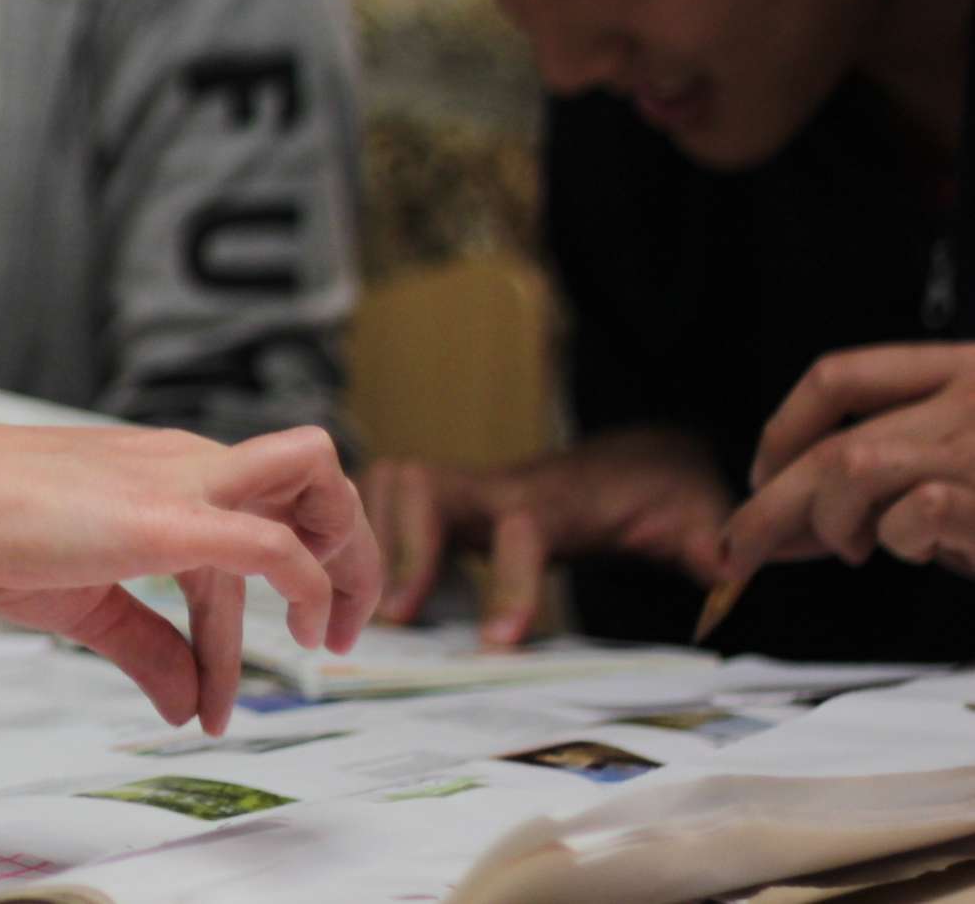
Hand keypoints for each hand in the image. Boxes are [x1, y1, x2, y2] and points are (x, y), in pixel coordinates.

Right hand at [0, 418, 374, 736]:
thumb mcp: (80, 602)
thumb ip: (145, 648)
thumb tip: (185, 705)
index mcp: (168, 473)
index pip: (260, 516)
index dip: (276, 598)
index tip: (232, 683)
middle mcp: (187, 464)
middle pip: (318, 472)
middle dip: (352, 551)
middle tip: (335, 636)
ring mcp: (180, 483)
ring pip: (318, 475)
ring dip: (343, 553)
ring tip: (322, 636)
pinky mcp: (165, 518)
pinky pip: (272, 545)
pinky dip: (302, 592)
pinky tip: (289, 640)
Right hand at [364, 429, 728, 644]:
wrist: (642, 452)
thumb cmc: (665, 489)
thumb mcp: (699, 514)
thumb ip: (713, 545)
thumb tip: (735, 575)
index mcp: (557, 500)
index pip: (521, 532)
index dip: (507, 586)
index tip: (495, 647)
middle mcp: (501, 486)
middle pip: (424, 487)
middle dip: (404, 549)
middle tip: (399, 620)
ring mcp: (470, 487)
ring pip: (393, 483)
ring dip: (372, 535)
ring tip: (367, 604)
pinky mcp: (451, 499)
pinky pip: (386, 497)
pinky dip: (364, 529)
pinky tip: (367, 581)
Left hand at [727, 344, 974, 580]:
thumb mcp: (962, 456)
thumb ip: (887, 464)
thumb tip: (786, 515)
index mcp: (960, 368)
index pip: (838, 377)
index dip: (781, 432)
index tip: (759, 477)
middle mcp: (973, 394)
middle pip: (831, 440)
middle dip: (770, 505)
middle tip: (743, 547)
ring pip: (852, 468)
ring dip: (833, 522)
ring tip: (858, 547)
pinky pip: (915, 513)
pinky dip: (902, 541)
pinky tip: (923, 551)